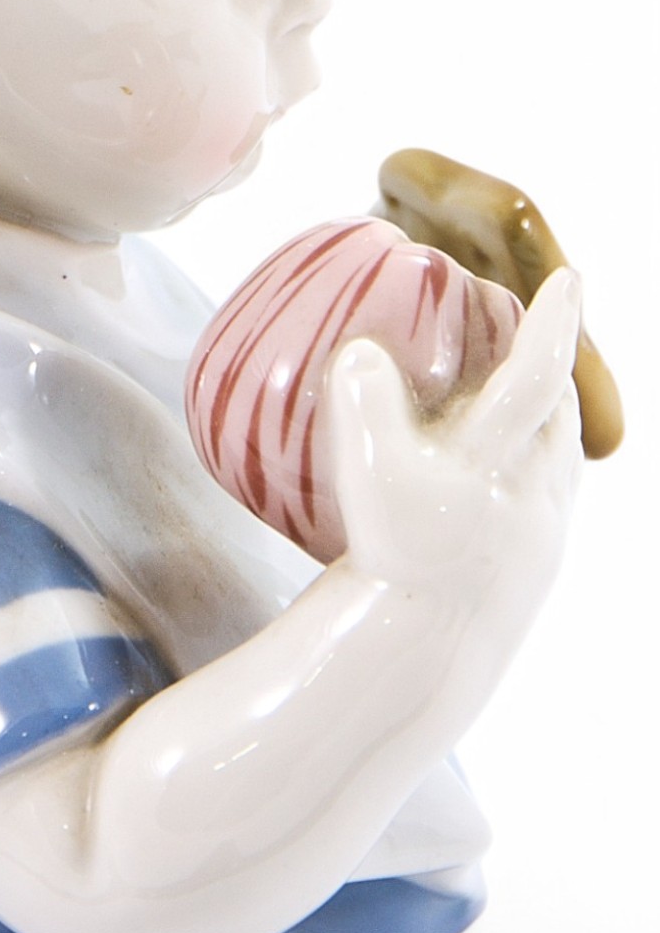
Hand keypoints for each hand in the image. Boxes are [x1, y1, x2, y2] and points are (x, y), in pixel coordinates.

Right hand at [326, 269, 582, 616]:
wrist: (424, 655)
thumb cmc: (394, 559)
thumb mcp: (369, 475)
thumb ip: (362, 403)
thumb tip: (362, 353)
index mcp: (503, 457)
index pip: (540, 371)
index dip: (555, 320)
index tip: (571, 278)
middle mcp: (536, 491)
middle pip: (562, 413)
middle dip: (553, 367)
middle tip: (527, 334)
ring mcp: (542, 533)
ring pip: (560, 458)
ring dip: (548, 417)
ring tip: (516, 396)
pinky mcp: (534, 568)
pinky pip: (547, 497)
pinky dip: (532, 464)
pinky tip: (496, 474)